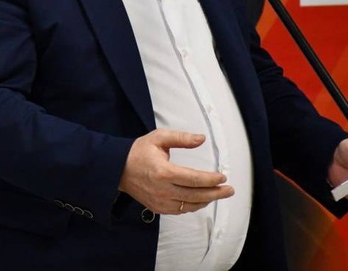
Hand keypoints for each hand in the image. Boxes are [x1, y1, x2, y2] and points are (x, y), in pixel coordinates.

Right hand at [118, 129, 233, 215]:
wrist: (118, 169)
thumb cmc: (138, 152)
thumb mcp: (159, 138)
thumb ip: (182, 138)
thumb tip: (201, 139)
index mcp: (164, 172)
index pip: (194, 179)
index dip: (210, 179)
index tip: (222, 177)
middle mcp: (162, 190)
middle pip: (196, 195)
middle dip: (216, 193)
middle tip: (229, 190)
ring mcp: (160, 201)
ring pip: (190, 205)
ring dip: (207, 200)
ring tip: (218, 194)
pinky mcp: (158, 208)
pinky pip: (181, 210)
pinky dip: (193, 206)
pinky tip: (201, 200)